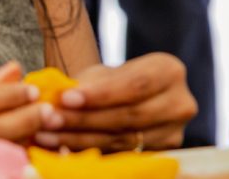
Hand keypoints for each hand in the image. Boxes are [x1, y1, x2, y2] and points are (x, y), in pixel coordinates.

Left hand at [38, 53, 196, 152]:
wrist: (132, 104)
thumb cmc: (115, 85)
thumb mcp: (105, 75)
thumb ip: (87, 84)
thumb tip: (58, 97)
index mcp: (170, 71)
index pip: (135, 84)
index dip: (101, 94)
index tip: (66, 98)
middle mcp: (180, 102)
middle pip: (129, 115)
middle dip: (84, 119)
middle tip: (49, 120)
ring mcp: (174, 132)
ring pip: (123, 140)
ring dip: (79, 140)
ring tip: (47, 136)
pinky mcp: (162, 154)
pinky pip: (121, 156)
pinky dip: (89, 153)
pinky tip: (62, 149)